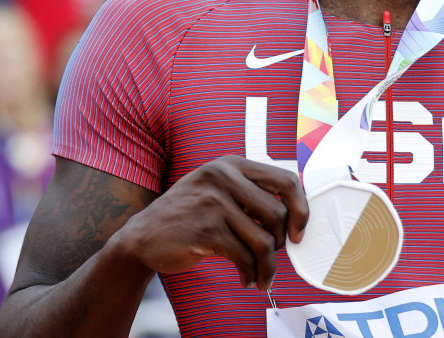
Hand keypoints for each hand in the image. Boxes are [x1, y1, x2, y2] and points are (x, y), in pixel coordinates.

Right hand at [111, 156, 307, 290]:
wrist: (142, 237)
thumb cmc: (187, 216)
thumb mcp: (216, 189)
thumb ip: (249, 192)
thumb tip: (294, 212)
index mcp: (232, 164)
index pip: (285, 180)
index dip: (301, 208)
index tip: (298, 231)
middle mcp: (223, 177)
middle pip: (278, 214)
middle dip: (281, 243)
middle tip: (272, 257)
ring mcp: (213, 202)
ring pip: (263, 240)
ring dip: (268, 266)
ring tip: (262, 277)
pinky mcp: (205, 230)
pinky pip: (244, 257)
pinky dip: (250, 273)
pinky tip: (245, 278)